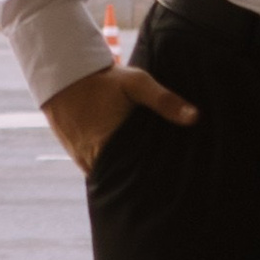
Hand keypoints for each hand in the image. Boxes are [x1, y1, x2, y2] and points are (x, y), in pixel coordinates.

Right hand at [42, 60, 197, 174]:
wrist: (64, 74)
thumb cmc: (104, 79)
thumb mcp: (137, 84)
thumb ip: (164, 100)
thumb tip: (195, 117)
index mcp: (109, 144)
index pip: (135, 175)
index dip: (152, 180)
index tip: (169, 181)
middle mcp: (93, 157)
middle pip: (122, 180)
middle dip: (139, 182)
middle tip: (162, 184)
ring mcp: (82, 159)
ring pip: (108, 178)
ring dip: (123, 177)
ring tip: (147, 182)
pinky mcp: (76, 156)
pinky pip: (96, 172)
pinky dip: (109, 172)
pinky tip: (125, 170)